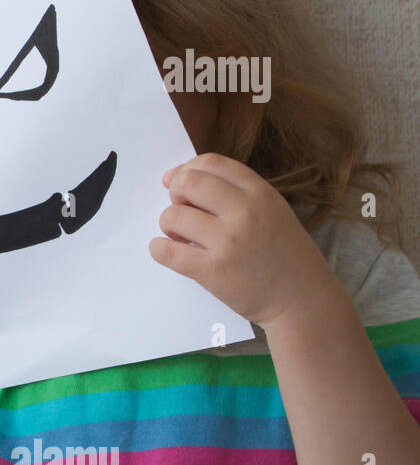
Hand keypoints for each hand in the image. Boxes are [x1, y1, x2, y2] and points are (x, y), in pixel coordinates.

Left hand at [148, 152, 342, 328]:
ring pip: (173, 216)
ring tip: (181, 237)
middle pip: (189, 182)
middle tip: (182, 211)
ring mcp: (229, 241)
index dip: (187, 169)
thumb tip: (178, 178)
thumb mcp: (273, 211)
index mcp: (261, 193)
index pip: (211, 162)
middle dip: (175, 194)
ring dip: (168, 225)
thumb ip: (235, 193)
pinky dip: (159, 249)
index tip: (178, 184)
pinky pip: (166, 251)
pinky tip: (169, 251)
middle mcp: (246, 212)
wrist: (304, 301)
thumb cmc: (283, 255)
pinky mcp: (214, 271)